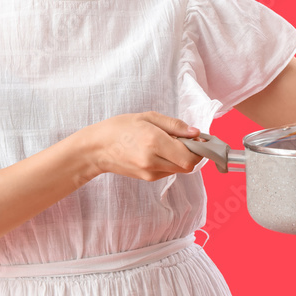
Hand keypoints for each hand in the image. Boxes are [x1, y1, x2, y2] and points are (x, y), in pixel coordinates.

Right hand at [79, 112, 203, 181]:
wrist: (96, 149)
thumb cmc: (119, 128)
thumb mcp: (147, 117)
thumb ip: (174, 125)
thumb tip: (195, 132)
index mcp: (154, 142)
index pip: (190, 155)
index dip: (199, 148)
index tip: (197, 138)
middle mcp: (153, 161)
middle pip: (188, 165)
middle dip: (192, 153)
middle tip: (184, 139)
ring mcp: (150, 173)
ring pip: (180, 169)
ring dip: (181, 157)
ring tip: (167, 143)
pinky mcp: (147, 178)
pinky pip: (168, 171)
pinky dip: (171, 162)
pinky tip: (159, 151)